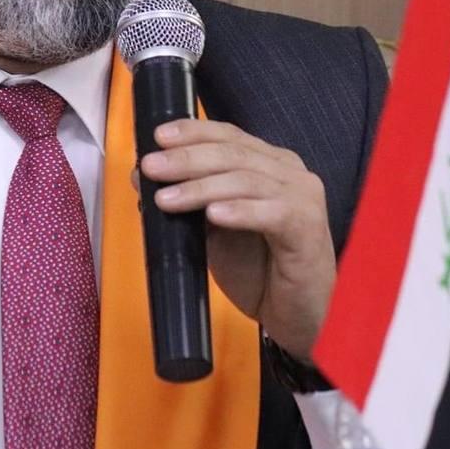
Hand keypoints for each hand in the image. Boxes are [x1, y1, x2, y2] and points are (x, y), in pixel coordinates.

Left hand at [140, 119, 334, 360]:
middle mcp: (289, 173)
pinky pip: (272, 213)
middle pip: (233, 153)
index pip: (228, 136)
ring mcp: (302, 198)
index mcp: (269, 164)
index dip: (192, 132)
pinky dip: (240, 211)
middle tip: (151, 167)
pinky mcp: (308, 229)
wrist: (299, 316)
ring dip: (201, 187)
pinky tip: (213, 215)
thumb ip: (188, 199)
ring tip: (167, 198)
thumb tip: (141, 175)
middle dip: (187, 159)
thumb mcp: (213, 230)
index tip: (158, 136)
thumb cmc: (260, 270)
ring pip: (246, 180)